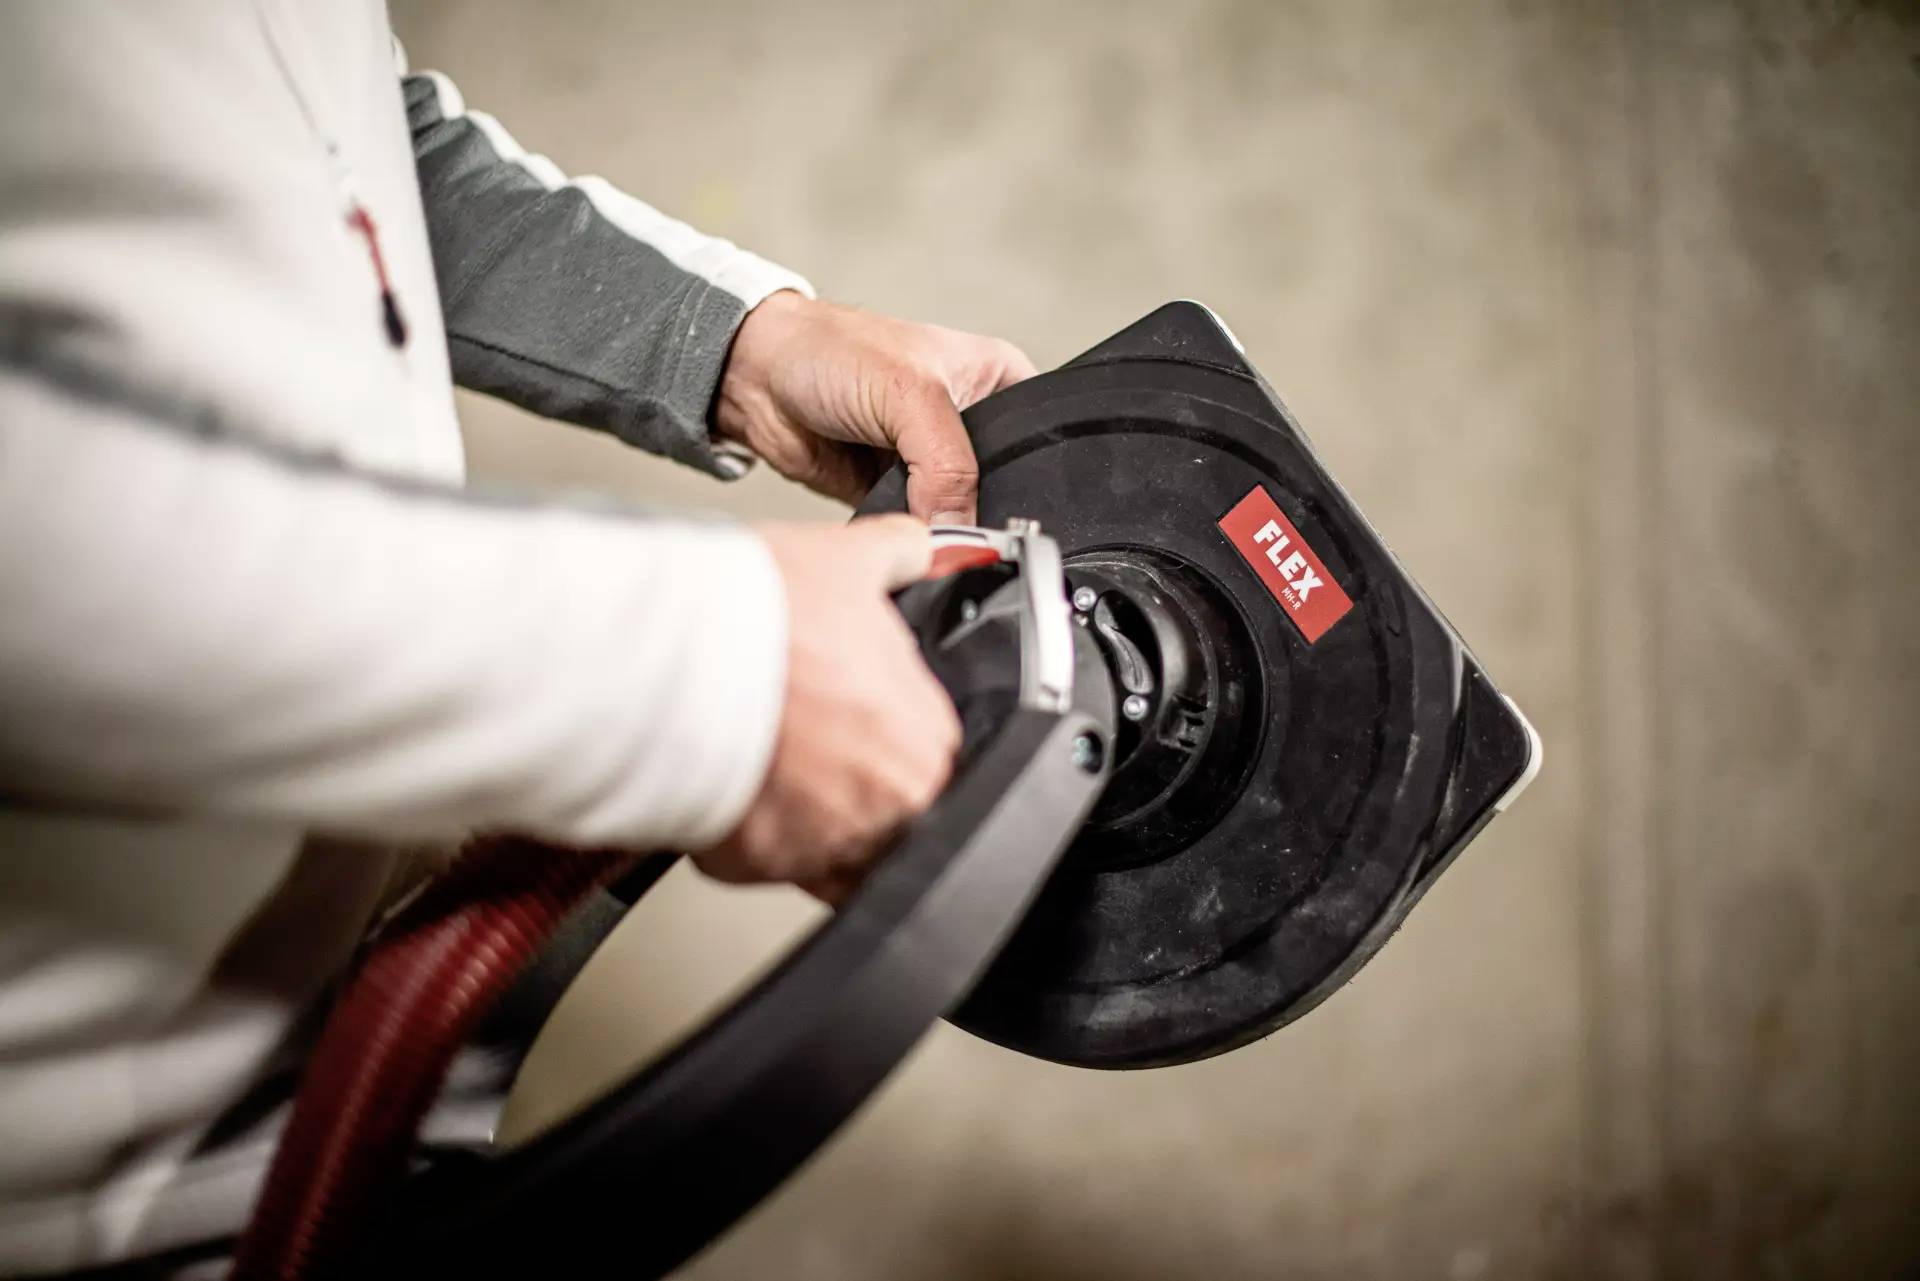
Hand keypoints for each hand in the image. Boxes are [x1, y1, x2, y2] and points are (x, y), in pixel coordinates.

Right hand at [692, 515, 961, 894]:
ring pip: (823, 841)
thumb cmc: (759, 614)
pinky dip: (743, 831)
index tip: (842, 713)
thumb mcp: (844, 558)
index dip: (877, 725)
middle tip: (796, 734)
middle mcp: (889, 805)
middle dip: (839, 775)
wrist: (670, 655)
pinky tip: (728, 780)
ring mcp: (825, 844)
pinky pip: (760, 861)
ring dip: (795, 808)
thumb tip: (916, 546)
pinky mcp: (759, 866)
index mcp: (924, 738)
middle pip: (878, 805)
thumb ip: (898, 556)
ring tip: (759, 755)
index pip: (922, 750)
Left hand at [715, 292, 1037, 523]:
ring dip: (942, 530)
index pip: (1037, 439)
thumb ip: (946, 463)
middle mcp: (971, 423)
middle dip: (980, 512)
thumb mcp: (908, 393)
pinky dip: (911, 541)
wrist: (756, 378)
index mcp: (997, 381)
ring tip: (925, 527)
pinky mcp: (899, 497)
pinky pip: (919, 534)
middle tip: (959, 525)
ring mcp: (934, 464)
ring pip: (958, 517)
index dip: (1029, 477)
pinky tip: (904, 537)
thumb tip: (959, 528)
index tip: (1009, 511)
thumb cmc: (830, 351)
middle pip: (1000, 488)